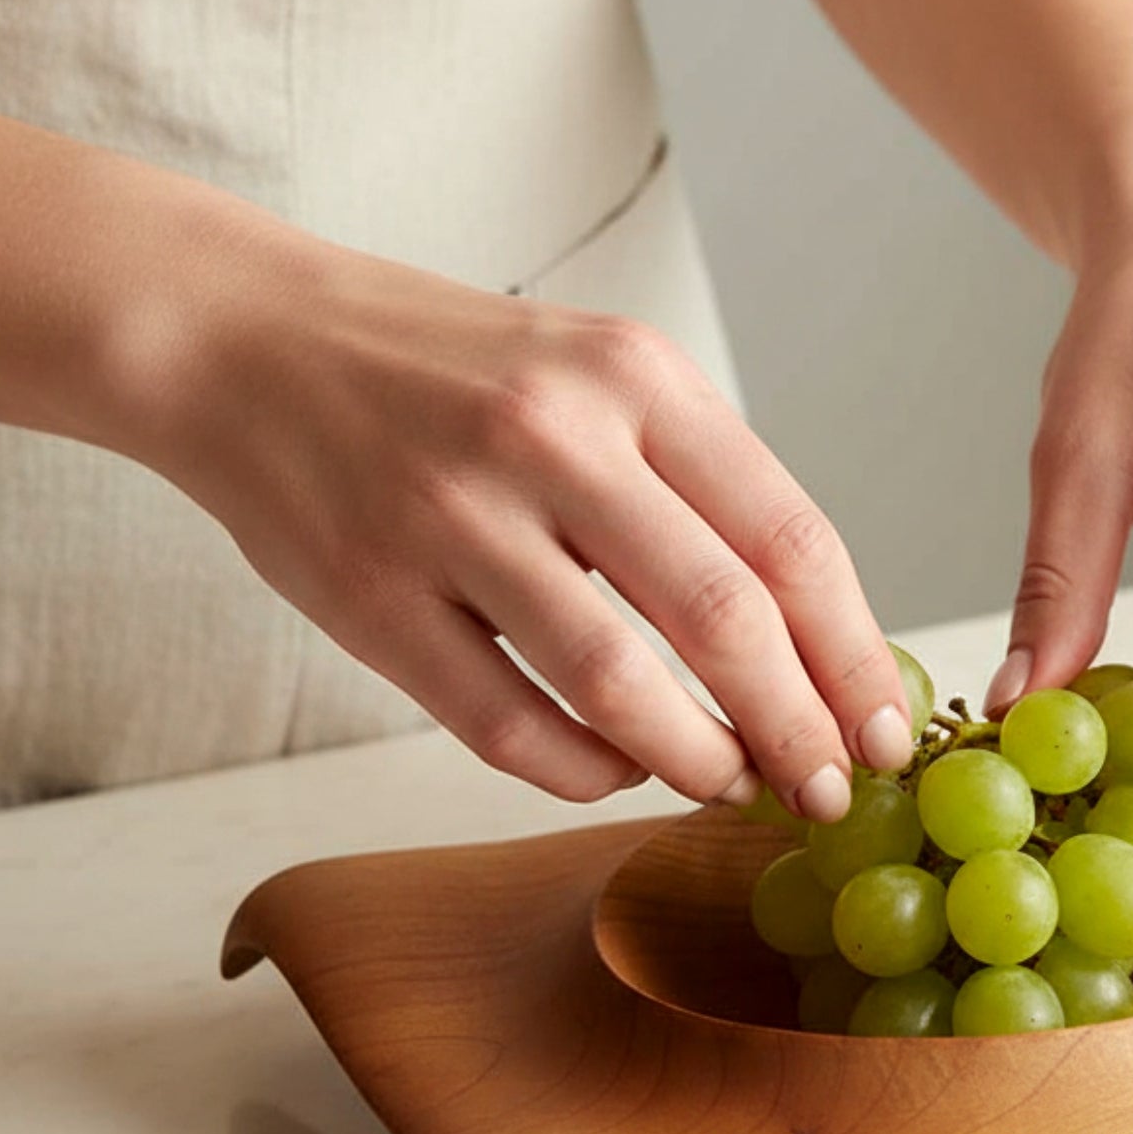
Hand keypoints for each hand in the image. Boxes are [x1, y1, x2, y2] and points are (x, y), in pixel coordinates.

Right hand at [140, 222, 912, 819]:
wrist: (244, 341)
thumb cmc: (450, 375)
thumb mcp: (596, 375)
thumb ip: (702, 487)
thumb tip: (816, 641)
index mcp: (632, 376)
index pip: (792, 540)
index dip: (856, 656)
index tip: (887, 732)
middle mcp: (551, 437)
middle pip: (725, 621)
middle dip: (800, 731)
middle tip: (830, 792)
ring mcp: (455, 519)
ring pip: (619, 688)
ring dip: (698, 763)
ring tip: (731, 787)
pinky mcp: (376, 600)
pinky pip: (510, 729)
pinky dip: (585, 771)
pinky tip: (616, 768)